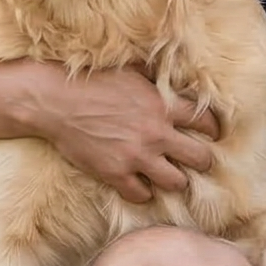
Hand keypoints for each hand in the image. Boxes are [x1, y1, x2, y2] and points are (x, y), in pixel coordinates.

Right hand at [26, 64, 222, 204]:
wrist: (53, 100)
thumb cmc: (91, 80)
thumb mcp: (130, 70)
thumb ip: (156, 76)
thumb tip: (172, 72)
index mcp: (162, 105)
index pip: (207, 123)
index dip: (212, 130)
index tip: (208, 134)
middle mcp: (155, 133)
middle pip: (201, 159)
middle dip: (201, 160)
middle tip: (192, 159)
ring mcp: (136, 156)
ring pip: (177, 182)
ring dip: (174, 179)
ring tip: (167, 174)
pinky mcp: (115, 173)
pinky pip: (141, 195)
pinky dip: (142, 192)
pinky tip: (138, 183)